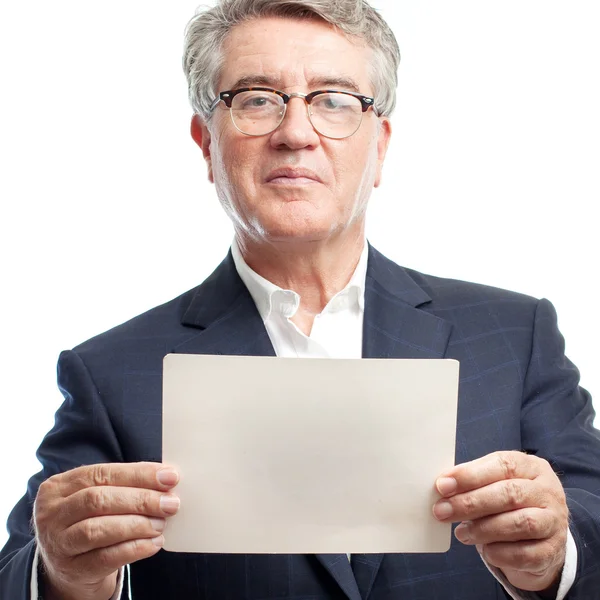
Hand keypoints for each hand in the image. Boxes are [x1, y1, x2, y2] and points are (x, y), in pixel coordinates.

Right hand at [34, 462, 179, 599]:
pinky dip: (134, 549)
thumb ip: (125, 485)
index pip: (102, 473)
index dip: (138, 474)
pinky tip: (153, 543)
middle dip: (141, 500)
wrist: (71, 567)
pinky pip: (105, 558)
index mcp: (59, 486)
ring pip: (98, 529)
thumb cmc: (92, 520)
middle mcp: (51, 514)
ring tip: (161, 524)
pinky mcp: (70, 570)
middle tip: (170, 503)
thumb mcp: (98, 497)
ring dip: (137, 525)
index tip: (170, 477)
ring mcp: (57, 543)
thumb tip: (167, 478)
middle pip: (99, 500)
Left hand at [433, 451, 567, 592]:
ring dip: (483, 529)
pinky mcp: (553, 550)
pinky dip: (501, 553)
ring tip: (461, 533)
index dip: (470, 475)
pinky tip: (485, 550)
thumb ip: (473, 481)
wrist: (541, 536)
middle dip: (470, 503)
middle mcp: (547, 491)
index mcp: (531, 467)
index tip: (442, 485)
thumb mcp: (495, 482)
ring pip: (520, 523)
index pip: (502, 465)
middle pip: (509, 494)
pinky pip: (526, 554)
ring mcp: (554, 521)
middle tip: (442, 511)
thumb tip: (443, 485)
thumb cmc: (509, 502)